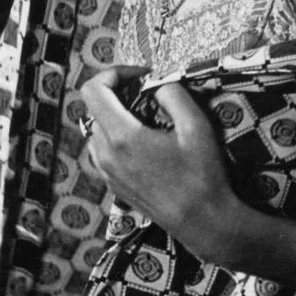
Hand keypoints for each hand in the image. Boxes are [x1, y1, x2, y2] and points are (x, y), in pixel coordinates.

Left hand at [78, 68, 243, 260]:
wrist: (201, 222)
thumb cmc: (202, 176)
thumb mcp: (197, 126)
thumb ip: (173, 94)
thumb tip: (157, 85)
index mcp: (122, 137)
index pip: (93, 90)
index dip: (113, 73)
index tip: (139, 76)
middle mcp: (106, 154)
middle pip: (95, 108)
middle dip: (119, 94)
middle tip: (149, 94)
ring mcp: (107, 172)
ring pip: (97, 129)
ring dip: (117, 116)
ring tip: (148, 119)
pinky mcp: (113, 185)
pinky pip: (104, 150)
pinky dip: (118, 137)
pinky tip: (145, 143)